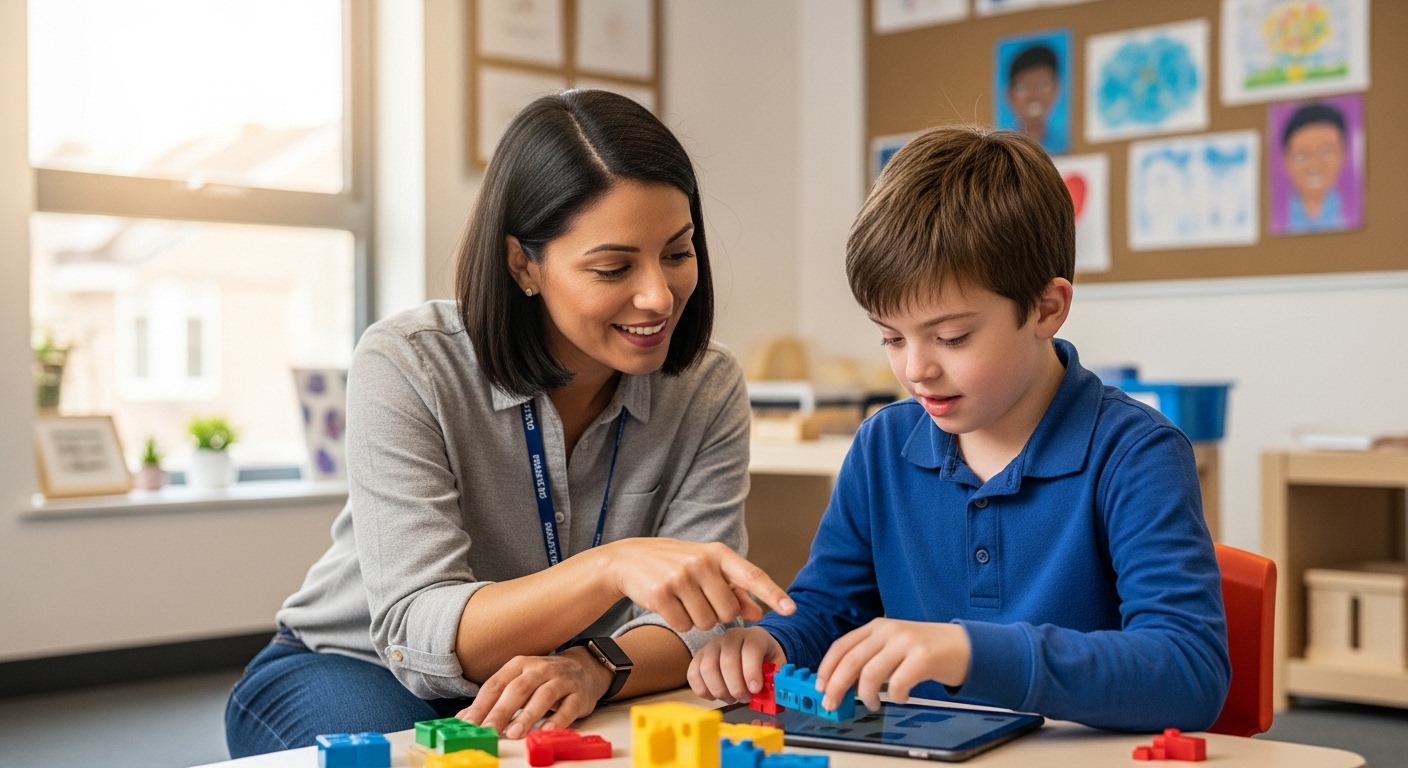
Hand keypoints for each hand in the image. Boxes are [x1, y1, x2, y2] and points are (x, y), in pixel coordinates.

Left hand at [459, 648, 610, 737]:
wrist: (584, 669)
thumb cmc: (544, 680)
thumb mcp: (517, 683)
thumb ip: (493, 701)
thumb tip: (464, 719)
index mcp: (519, 665)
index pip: (496, 684)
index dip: (481, 705)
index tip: (469, 724)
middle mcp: (540, 669)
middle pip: (517, 689)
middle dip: (501, 710)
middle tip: (489, 730)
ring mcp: (561, 680)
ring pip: (543, 696)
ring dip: (528, 715)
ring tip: (514, 733)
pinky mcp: (579, 694)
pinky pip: (568, 708)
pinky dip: (557, 720)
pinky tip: (546, 732)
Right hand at [600, 539, 794, 632]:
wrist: (630, 559)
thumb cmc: (675, 564)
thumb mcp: (707, 568)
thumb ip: (734, 589)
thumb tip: (758, 612)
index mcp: (718, 553)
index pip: (752, 575)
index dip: (773, 593)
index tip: (791, 609)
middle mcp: (701, 562)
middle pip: (728, 612)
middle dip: (718, 614)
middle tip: (700, 599)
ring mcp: (680, 578)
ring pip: (707, 623)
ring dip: (697, 619)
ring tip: (682, 598)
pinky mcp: (661, 594)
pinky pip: (684, 626)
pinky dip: (679, 622)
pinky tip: (669, 604)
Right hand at [686, 626, 786, 702]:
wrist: (752, 646)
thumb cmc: (764, 659)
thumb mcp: (777, 665)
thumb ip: (776, 678)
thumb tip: (773, 694)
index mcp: (754, 637)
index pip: (750, 650)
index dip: (752, 672)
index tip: (755, 690)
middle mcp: (730, 637)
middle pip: (728, 662)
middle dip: (737, 687)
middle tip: (745, 698)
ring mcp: (712, 645)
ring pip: (708, 669)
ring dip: (720, 690)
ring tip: (731, 698)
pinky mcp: (699, 656)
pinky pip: (693, 673)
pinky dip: (702, 689)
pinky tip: (715, 695)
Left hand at [815, 618, 970, 711]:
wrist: (966, 645)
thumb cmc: (926, 650)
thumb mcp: (893, 646)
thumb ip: (870, 657)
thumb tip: (844, 684)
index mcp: (877, 627)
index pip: (841, 646)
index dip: (826, 668)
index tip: (820, 686)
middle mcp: (889, 631)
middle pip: (851, 660)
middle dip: (836, 686)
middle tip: (831, 704)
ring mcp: (906, 642)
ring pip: (870, 674)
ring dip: (867, 695)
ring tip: (872, 703)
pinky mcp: (923, 657)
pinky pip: (898, 684)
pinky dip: (895, 697)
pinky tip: (901, 697)